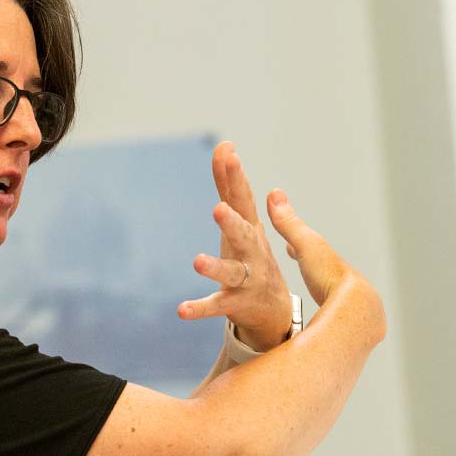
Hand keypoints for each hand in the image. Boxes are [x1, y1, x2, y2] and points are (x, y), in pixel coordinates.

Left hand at [177, 142, 292, 350]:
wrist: (273, 308)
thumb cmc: (253, 255)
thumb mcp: (242, 219)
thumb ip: (229, 185)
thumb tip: (224, 145)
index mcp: (251, 229)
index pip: (243, 200)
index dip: (237, 178)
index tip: (229, 154)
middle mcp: (253, 252)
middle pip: (244, 235)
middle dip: (232, 223)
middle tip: (218, 209)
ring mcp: (247, 279)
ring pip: (232, 272)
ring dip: (216, 267)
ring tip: (197, 262)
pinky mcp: (235, 303)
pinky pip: (216, 306)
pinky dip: (200, 308)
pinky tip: (181, 310)